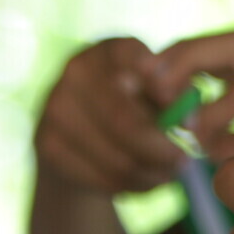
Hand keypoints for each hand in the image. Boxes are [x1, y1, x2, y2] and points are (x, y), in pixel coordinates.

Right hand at [34, 37, 185, 193]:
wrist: (86, 127)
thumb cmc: (141, 102)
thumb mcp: (162, 90)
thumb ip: (178, 95)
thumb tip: (187, 118)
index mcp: (113, 49)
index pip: (135, 61)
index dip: (162, 90)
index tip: (187, 119)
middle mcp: (78, 69)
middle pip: (124, 120)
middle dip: (161, 149)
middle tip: (186, 162)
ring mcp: (55, 105)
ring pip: (115, 155)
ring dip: (150, 172)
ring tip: (171, 173)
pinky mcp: (45, 142)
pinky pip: (98, 175)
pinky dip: (131, 185)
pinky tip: (146, 180)